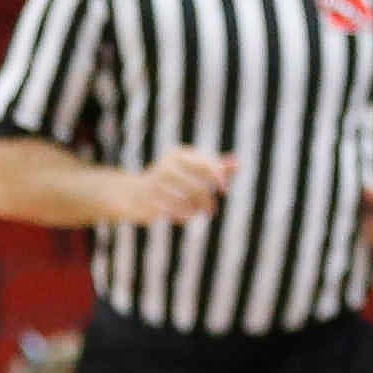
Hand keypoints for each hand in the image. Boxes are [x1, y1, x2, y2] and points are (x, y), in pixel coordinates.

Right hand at [120, 146, 238, 225]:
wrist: (133, 193)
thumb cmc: (170, 180)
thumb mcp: (192, 169)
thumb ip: (216, 166)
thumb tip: (238, 162)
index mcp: (178, 155)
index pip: (205, 165)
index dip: (219, 177)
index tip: (225, 190)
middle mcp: (166, 166)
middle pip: (198, 187)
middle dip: (208, 201)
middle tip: (212, 210)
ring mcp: (156, 183)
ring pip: (187, 201)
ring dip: (196, 209)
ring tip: (197, 212)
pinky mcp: (149, 200)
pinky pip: (174, 211)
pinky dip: (183, 215)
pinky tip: (184, 216)